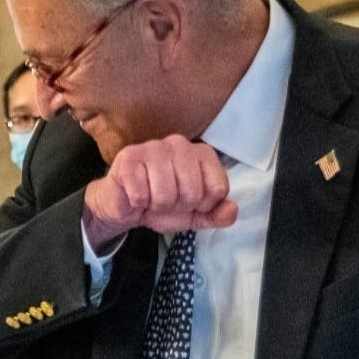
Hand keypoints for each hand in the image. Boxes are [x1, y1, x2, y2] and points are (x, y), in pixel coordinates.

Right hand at [83, 135, 236, 250]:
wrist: (127, 206)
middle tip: (167, 201)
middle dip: (178, 206)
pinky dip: (138, 203)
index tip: (189, 202)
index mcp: (202, 153)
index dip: (203, 205)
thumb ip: (217, 214)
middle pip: (193, 192)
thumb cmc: (162, 204)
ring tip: (151, 198)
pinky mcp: (129, 157)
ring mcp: (153, 148)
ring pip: (166, 193)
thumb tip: (231, 210)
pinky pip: (141, 193)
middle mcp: (180, 144)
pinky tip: (135, 195)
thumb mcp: (195, 215)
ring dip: (157, 206)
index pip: (218, 188)